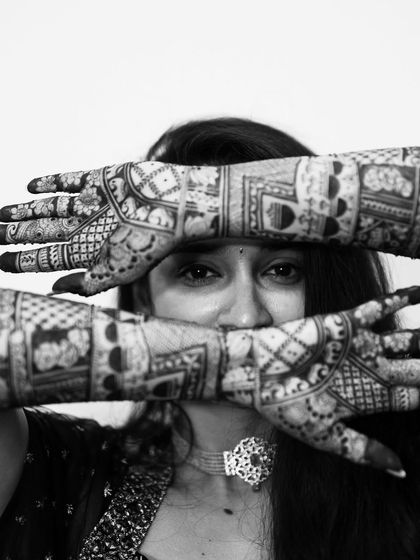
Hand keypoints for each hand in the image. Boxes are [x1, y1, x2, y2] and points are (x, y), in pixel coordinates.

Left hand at [0, 162, 219, 294]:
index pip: (47, 258)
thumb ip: (87, 283)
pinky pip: (69, 181)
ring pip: (50, 209)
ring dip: (26, 211)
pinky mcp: (101, 180)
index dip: (22, 260)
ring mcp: (93, 204)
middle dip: (16, 235)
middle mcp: (88, 228)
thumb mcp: (117, 272)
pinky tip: (30, 187)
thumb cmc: (149, 243)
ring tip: (1, 212)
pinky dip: (50, 183)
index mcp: (91, 252)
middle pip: (44, 233)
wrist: (173, 207)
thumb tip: (53, 289)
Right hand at [221, 285, 419, 473]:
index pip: (415, 398)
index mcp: (369, 399)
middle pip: (417, 369)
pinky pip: (379, 308)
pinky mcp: (346, 323)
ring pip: (406, 339)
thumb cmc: (285, 407)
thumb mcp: (325, 436)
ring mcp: (360, 346)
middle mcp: (370, 371)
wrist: (255, 374)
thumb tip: (402, 473)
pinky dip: (402, 298)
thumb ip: (363, 450)